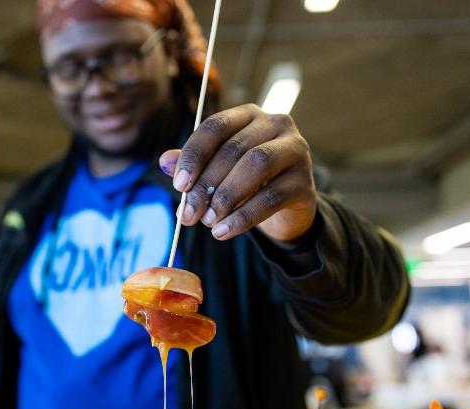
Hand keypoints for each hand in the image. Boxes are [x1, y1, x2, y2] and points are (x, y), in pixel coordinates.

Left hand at [159, 104, 315, 242]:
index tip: (179, 185)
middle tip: (189, 214)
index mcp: (248, 115)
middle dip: (207, 185)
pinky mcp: (304, 182)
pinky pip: (271, 197)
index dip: (194, 155)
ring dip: (226, 197)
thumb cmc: (246, 183)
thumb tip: (164, 161)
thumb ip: (193, 163)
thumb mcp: (217, 171)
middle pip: (234, 149)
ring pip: (256, 166)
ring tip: (208, 222)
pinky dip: (243, 217)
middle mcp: (276, 124)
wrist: (286, 209)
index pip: (216, 126)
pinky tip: (223, 232)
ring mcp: (296, 150)